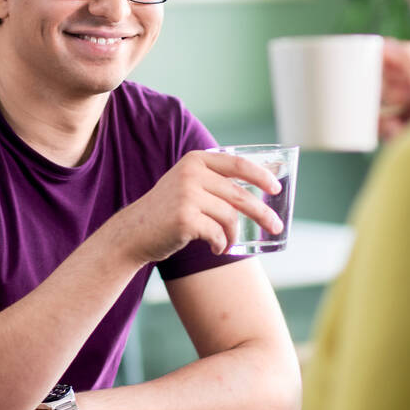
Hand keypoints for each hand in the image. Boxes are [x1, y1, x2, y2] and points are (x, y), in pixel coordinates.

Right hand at [114, 149, 284, 262]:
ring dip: (233, 235)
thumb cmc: (167, 212)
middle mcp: (191, 173)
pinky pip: (217, 234)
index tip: (276, 188)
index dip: (261, 175)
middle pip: (240, 195)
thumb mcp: (187, 185)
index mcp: (195, 160)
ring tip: (226, 244)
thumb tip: (259, 188)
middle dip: (262, 213)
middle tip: (276, 226)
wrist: (134, 232)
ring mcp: (187, 195)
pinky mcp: (185, 218)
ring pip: (230, 217)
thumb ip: (214, 181)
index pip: (237, 164)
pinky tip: (215, 249)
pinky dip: (221, 245)